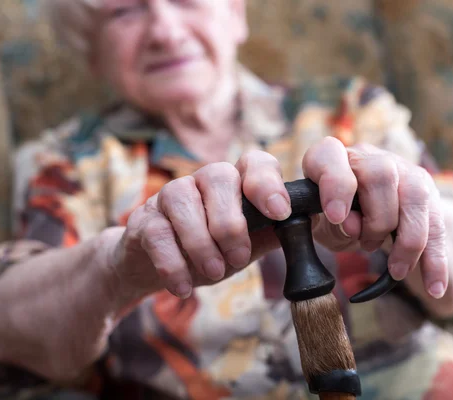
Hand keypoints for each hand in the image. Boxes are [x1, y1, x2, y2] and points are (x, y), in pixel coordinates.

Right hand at [109, 158, 289, 300]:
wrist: (160, 268)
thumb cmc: (212, 251)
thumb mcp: (248, 244)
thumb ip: (272, 234)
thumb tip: (307, 227)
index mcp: (237, 182)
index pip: (255, 163)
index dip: (267, 183)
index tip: (279, 212)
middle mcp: (204, 179)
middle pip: (219, 177)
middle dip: (231, 222)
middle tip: (238, 259)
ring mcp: (170, 195)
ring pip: (184, 201)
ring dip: (201, 243)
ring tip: (214, 272)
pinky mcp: (144, 220)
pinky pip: (157, 234)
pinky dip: (173, 264)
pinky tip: (184, 286)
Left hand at [302, 138, 447, 298]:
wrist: (358, 214)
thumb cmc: (332, 217)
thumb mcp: (318, 221)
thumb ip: (328, 222)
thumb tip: (350, 224)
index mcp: (332, 158)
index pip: (332, 157)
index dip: (335, 185)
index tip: (336, 216)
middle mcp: (369, 158)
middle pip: (381, 175)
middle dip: (377, 219)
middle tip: (366, 246)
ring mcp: (402, 171)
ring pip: (416, 195)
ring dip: (408, 240)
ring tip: (397, 271)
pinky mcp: (426, 192)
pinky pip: (437, 224)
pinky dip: (436, 259)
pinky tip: (435, 287)